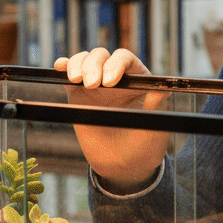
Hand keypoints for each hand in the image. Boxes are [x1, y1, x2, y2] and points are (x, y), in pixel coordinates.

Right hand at [55, 48, 169, 191]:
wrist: (123, 165)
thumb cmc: (144, 145)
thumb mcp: (154, 127)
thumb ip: (156, 106)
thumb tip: (162, 87)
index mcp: (138, 79)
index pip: (125, 59)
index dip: (116, 64)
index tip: (110, 82)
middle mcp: (117, 76)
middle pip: (102, 56)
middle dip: (93, 65)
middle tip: (92, 84)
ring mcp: (97, 84)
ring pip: (85, 60)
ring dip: (78, 64)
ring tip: (77, 81)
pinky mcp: (79, 94)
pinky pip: (70, 74)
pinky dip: (65, 66)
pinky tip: (60, 66)